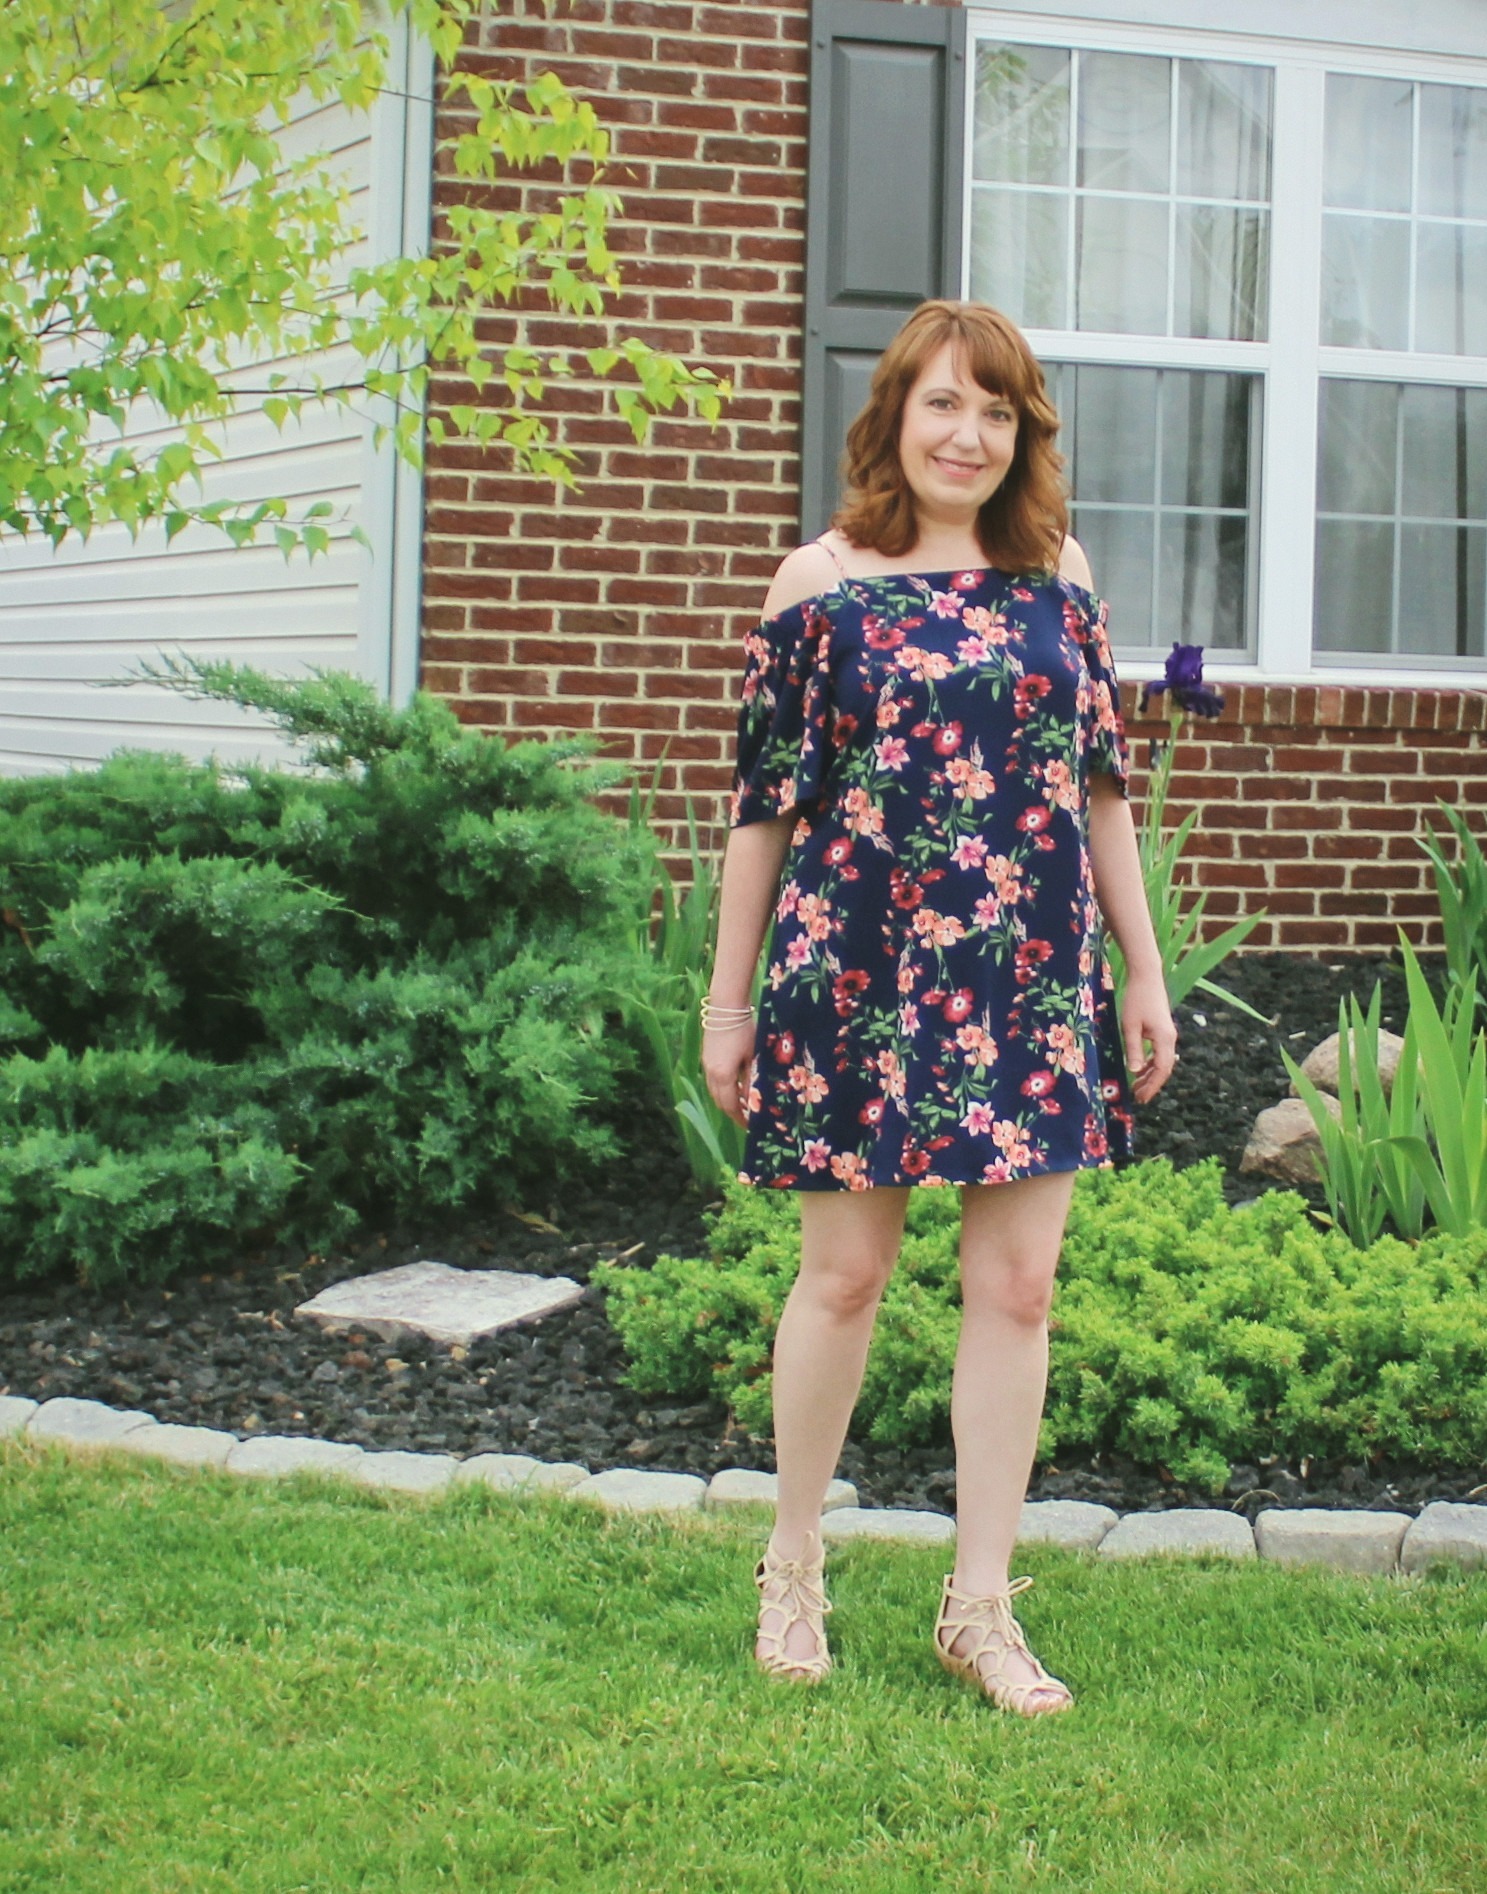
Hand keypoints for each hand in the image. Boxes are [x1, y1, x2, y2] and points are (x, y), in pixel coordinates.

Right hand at [702, 1019, 755, 1127]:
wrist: (726, 1007)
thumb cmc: (745, 1031)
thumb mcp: (753, 1056)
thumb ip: (752, 1079)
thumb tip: (754, 1099)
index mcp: (723, 1076)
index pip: (730, 1105)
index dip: (739, 1118)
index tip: (749, 1125)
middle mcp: (710, 1073)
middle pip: (719, 1101)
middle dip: (732, 1111)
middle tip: (746, 1117)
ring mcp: (706, 1064)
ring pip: (714, 1091)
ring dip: (726, 1099)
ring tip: (741, 1102)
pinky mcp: (705, 1056)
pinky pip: (712, 1080)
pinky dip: (722, 1088)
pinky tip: (733, 1085)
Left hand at [1120, 967, 1177, 1105]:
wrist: (1147, 976)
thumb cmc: (1136, 999)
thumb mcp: (1130, 1025)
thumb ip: (1133, 1049)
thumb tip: (1134, 1071)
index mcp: (1164, 1039)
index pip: (1161, 1069)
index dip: (1152, 1086)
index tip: (1142, 1098)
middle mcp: (1170, 1038)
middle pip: (1164, 1068)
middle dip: (1152, 1084)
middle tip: (1138, 1097)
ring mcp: (1167, 1034)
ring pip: (1161, 1061)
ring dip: (1150, 1074)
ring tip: (1136, 1086)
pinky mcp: (1162, 1030)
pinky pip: (1159, 1052)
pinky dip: (1150, 1063)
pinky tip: (1139, 1068)